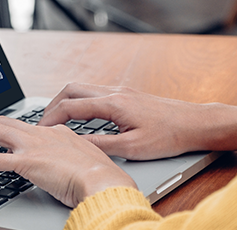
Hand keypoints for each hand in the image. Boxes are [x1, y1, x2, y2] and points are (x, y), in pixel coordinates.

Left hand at [0, 116, 135, 207]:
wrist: (104, 181)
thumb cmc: (101, 177)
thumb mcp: (87, 161)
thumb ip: (74, 158)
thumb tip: (69, 167)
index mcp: (58, 132)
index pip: (28, 128)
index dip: (14, 137)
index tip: (8, 146)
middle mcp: (43, 134)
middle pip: (7, 123)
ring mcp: (34, 146)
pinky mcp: (26, 162)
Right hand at [39, 83, 236, 159]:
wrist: (196, 123)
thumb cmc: (170, 136)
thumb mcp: (132, 148)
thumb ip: (102, 145)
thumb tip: (76, 145)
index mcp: (113, 103)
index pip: (70, 107)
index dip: (50, 118)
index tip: (40, 131)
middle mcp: (115, 92)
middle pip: (71, 90)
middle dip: (52, 104)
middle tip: (42, 122)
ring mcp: (122, 90)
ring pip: (83, 88)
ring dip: (66, 101)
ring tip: (57, 119)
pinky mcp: (129, 94)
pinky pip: (95, 92)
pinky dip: (81, 101)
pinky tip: (82, 116)